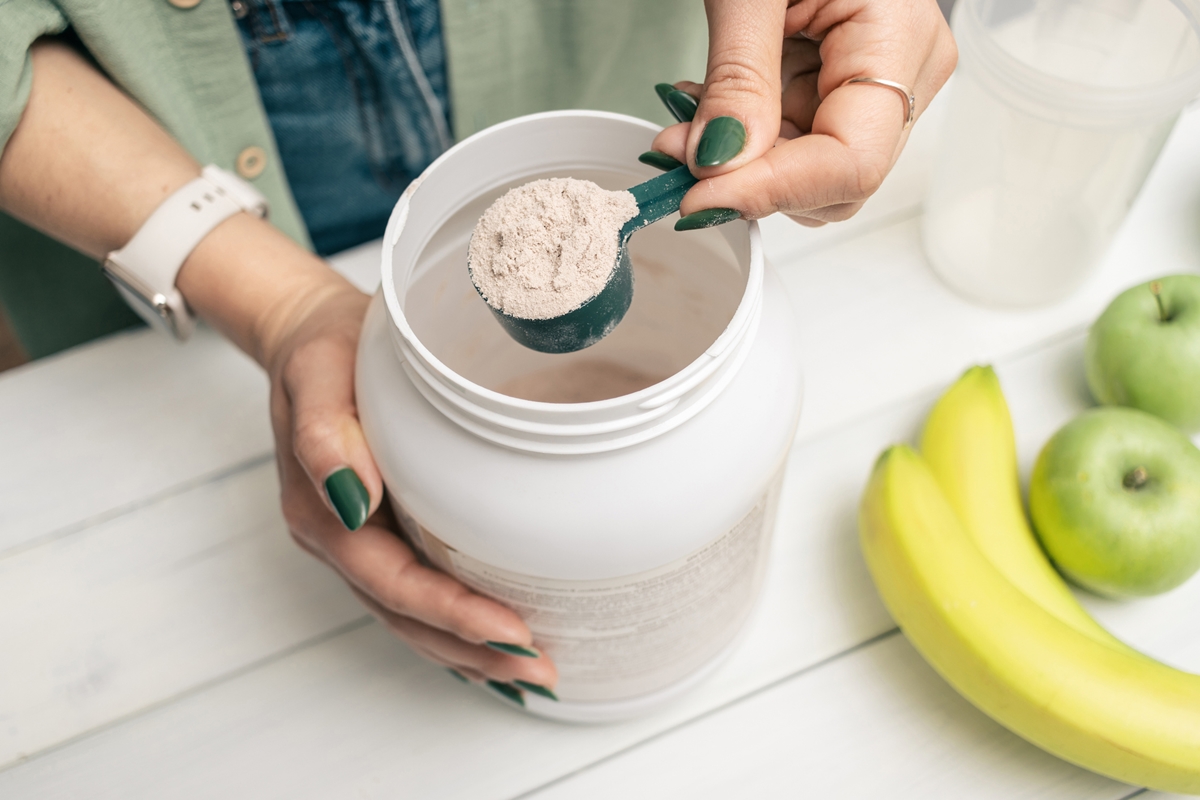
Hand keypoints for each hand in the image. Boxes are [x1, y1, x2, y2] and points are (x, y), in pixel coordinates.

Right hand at [256, 273, 558, 694]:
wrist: (305, 335)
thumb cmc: (320, 350)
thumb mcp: (316, 374)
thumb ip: (325, 436)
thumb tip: (354, 500)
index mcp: (323, 514)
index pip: (394, 582)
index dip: (452, 614)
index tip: (511, 633)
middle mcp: (339, 539)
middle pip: (407, 616)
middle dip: (473, 650)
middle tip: (540, 674)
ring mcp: (357, 541)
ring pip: (412, 617)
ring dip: (468, 652)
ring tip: (529, 676)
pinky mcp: (380, 531)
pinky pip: (416, 593)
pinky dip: (454, 628)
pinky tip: (490, 645)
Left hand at [651, 0, 956, 226]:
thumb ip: (738, 83)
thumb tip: (718, 167)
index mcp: (902, 39)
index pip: (850, 164)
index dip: (770, 192)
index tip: (695, 197)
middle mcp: (907, 71)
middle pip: (834, 182)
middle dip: (750, 180)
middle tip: (676, 153)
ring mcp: (879, 80)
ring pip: (809, 172)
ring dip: (741, 162)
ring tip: (688, 118)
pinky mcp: (844, 81)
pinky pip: (797, 140)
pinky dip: (745, 137)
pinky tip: (711, 106)